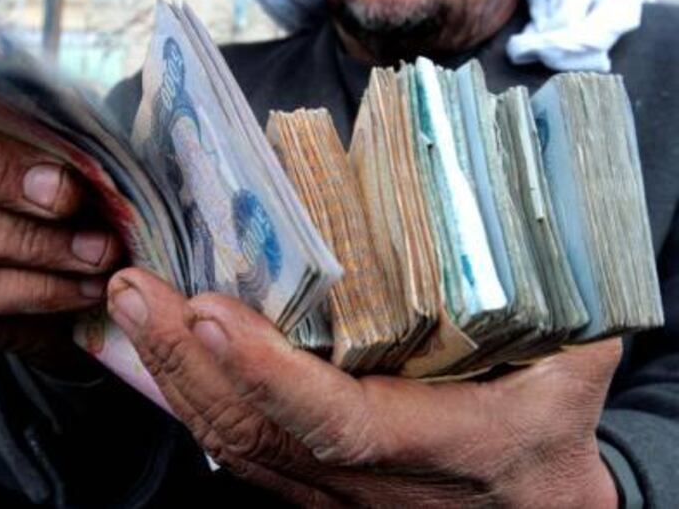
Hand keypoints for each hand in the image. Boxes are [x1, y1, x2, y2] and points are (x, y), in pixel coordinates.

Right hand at [0, 111, 122, 369]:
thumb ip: (94, 154)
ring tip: (101, 253)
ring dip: (39, 243)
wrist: (87, 310)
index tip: (51, 132)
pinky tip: (90, 288)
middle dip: (7, 173)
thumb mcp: (103, 182)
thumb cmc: (96, 222)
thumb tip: (111, 141)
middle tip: (69, 197)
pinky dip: (43, 288)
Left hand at [108, 267, 620, 507]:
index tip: (212, 313)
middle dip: (186, 359)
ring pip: (233, 443)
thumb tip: (510, 222)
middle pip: (256, 431)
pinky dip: (189, 398)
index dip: (271, 374)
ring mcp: (328, 489)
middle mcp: (366, 479)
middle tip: (137, 288)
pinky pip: (236, 448)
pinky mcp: (309, 484)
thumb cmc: (550, 435)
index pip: (338, 422)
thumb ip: (552, 302)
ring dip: (172, 373)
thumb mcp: (571, 368)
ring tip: (132, 305)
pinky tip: (156, 352)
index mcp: (438, 443)